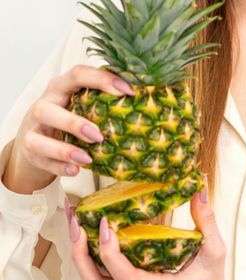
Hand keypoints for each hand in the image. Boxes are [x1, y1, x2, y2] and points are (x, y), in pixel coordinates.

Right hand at [3, 65, 134, 193]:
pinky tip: (76, 170)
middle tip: (99, 135)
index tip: (129, 91)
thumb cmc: (67, 118)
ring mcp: (33, 131)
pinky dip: (60, 167)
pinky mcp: (31, 153)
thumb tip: (146, 96)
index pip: (77, 75)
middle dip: (74, 123)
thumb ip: (104, 100)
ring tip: (87, 158)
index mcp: (61, 88)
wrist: (34, 141)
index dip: (103, 80)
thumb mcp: (82, 104)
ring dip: (64, 150)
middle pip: (49, 110)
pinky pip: (43, 161)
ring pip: (39, 140)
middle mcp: (43, 107)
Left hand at [68, 186, 241, 279]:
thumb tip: (199, 191)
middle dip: (78, 252)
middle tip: (76, 222)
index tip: (105, 225)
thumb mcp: (214, 253)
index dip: (108, 251)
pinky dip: (92, 261)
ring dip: (81, 256)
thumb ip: (207, 221)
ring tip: (78, 227)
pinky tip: (94, 240)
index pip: (123, 276)